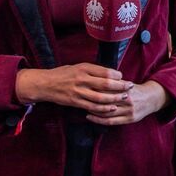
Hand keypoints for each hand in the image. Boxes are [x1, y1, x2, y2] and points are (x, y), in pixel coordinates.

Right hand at [15, 64, 132, 113]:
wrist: (45, 84)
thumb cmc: (63, 74)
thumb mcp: (77, 67)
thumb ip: (92, 70)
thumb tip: (111, 73)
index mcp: (83, 68)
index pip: (105, 72)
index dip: (117, 75)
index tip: (123, 77)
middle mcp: (82, 80)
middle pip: (106, 84)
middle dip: (121, 86)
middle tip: (130, 86)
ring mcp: (78, 92)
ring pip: (101, 97)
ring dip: (115, 98)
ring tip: (124, 97)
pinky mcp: (75, 102)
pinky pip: (92, 107)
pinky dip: (104, 108)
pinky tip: (112, 108)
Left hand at [86, 81, 167, 125]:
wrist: (152, 99)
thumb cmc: (136, 90)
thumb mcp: (127, 83)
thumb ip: (115, 82)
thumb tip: (97, 77)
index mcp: (126, 89)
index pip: (107, 88)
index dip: (94, 88)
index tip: (84, 87)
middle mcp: (128, 100)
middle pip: (106, 100)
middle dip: (92, 99)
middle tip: (81, 97)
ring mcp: (129, 111)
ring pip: (107, 111)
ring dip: (93, 110)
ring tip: (83, 107)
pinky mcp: (130, 119)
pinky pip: (111, 121)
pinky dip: (98, 120)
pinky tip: (90, 117)